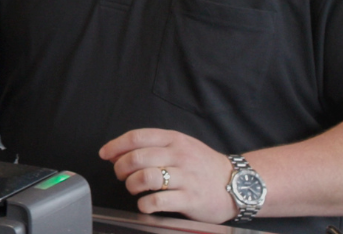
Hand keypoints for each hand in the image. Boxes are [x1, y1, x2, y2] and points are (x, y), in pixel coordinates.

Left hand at [99, 128, 238, 223]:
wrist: (237, 183)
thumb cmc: (203, 166)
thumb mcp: (182, 147)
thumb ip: (154, 147)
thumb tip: (118, 152)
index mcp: (174, 139)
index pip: (137, 137)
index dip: (116, 145)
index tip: (105, 154)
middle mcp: (179, 155)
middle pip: (137, 158)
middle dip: (121, 168)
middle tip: (121, 176)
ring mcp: (186, 177)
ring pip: (146, 177)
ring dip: (132, 185)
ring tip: (135, 189)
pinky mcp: (190, 198)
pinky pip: (159, 200)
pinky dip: (145, 203)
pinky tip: (146, 204)